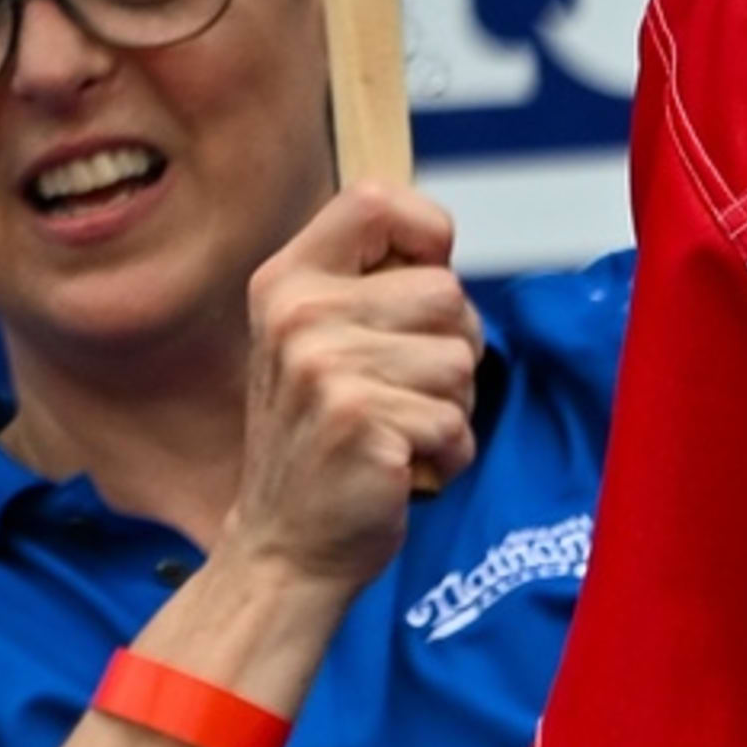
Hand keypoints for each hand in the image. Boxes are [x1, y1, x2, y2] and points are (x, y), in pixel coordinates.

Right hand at [221, 184, 483, 597]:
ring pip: (462, 358)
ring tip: (397, 431)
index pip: (374, 201)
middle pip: (448, 292)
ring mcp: (324, 368)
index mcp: (286, 282)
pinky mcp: (360, 421)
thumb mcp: (322, 341)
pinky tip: (400, 468)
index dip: (426, 232)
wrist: (284, 545)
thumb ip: (372, 287)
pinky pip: (457, 420)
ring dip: (452, 405)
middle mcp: (298, 315)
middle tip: (401, 392)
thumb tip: (441, 247)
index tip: (426, 275)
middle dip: (453, 347)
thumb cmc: (324, 435)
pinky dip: (449, 454)